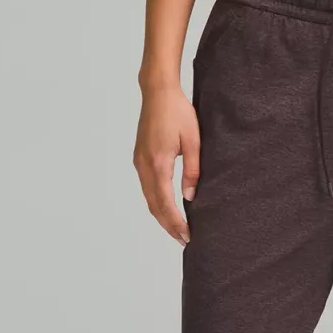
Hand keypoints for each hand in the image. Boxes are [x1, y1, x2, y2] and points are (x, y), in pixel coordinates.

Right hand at [134, 83, 199, 244]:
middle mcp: (144, 166)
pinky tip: (167, 206)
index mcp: (157, 163)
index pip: (165, 203)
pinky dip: (156, 202)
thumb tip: (190, 197)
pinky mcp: (139, 158)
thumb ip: (192, 170)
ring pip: (148, 198)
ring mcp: (139, 162)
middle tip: (183, 239)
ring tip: (177, 228)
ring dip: (161, 215)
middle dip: (168, 225)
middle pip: (154, 205)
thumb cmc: (178, 112)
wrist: (157, 92)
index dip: (176, 222)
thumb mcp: (193, 140)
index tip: (186, 236)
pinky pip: (146, 187)